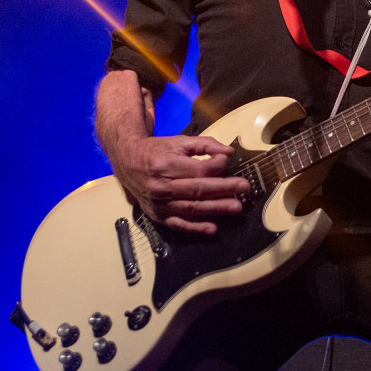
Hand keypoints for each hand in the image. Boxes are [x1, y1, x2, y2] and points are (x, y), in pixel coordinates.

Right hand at [110, 134, 248, 235]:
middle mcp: (162, 186)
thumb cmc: (155, 152)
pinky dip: (196, 227)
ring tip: (235, 207)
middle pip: (198, 190)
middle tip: (243, 187)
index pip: (198, 170)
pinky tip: (212, 228)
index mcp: (166, 164)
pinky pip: (179, 224)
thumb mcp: (178, 142)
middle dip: (223, 189)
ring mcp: (160, 203)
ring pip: (192, 208)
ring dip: (216, 209)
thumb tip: (228, 152)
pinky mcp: (158, 216)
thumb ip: (204, 145)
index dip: (216, 167)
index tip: (228, 162)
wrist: (127, 163)